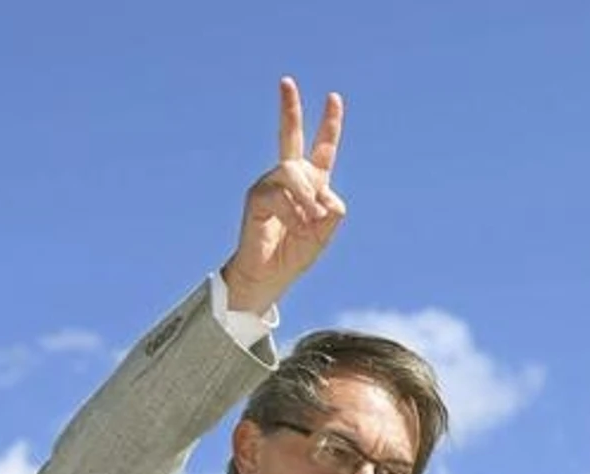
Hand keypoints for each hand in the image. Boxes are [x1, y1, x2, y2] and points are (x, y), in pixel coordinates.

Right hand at [221, 77, 345, 312]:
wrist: (269, 277)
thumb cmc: (295, 253)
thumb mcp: (324, 232)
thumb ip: (331, 211)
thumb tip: (322, 193)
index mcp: (310, 183)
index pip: (322, 149)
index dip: (330, 124)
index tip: (334, 97)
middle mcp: (286, 177)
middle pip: (289, 137)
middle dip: (289, 108)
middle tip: (287, 81)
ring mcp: (268, 185)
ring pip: (294, 173)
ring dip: (307, 198)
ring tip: (310, 222)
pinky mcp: (256, 198)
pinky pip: (280, 197)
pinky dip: (294, 214)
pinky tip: (294, 227)